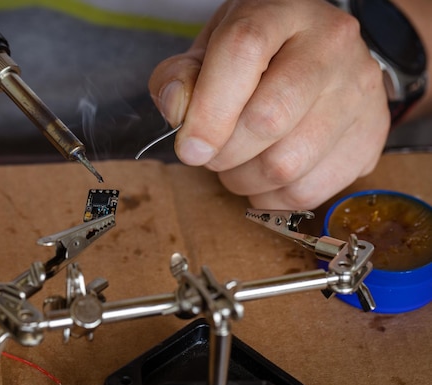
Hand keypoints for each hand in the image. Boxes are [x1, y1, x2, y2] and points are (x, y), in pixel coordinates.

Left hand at [149, 0, 389, 208]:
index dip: (208, 111)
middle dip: (224, 154)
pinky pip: (311, 190)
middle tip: (212, 155)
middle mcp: (331, 43)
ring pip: (288, 164)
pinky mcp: (373, 132)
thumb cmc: (258, 56)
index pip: (243, 52)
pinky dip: (274, 198)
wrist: (323, 54)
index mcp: (281, 10)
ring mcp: (359, 89)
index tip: (189, 149)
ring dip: (246, 181)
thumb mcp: (210, 51)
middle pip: (268, 118)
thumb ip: (180, 77)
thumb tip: (178, 113)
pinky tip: (266, 179)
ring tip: (238, 166)